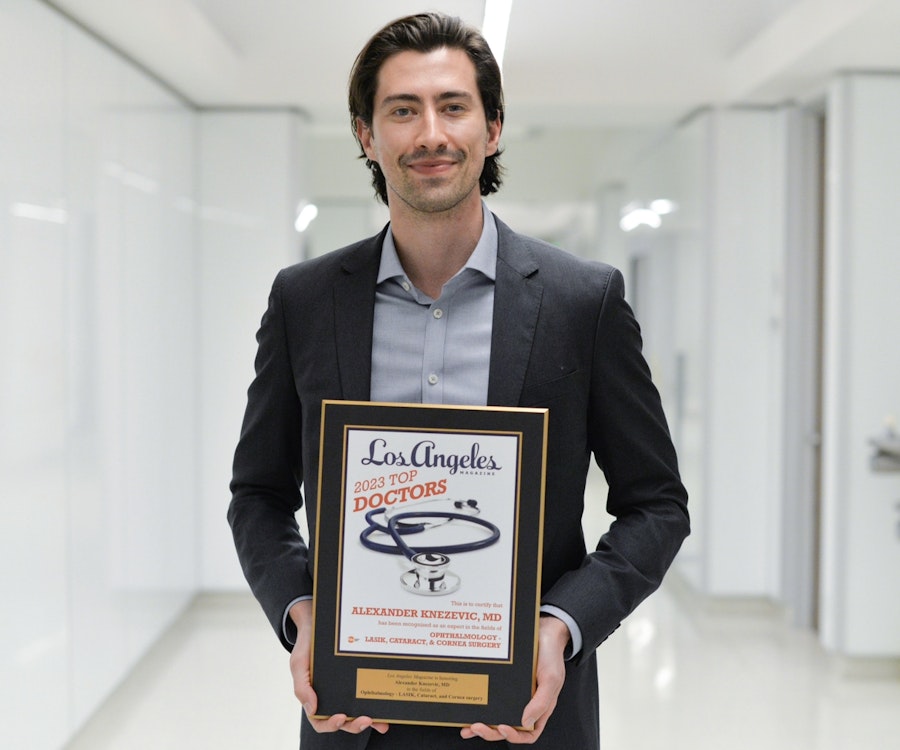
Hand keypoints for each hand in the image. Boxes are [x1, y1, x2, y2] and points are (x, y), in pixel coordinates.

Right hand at [289, 600, 388, 735]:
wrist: (320, 624)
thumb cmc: (307, 646)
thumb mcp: (299, 664)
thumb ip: (302, 687)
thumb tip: (312, 709)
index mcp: (315, 698)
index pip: (321, 721)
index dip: (331, 725)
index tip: (341, 717)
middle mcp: (332, 698)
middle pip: (343, 721)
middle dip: (355, 725)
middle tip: (366, 719)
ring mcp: (347, 691)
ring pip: (358, 712)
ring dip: (371, 721)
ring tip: (381, 721)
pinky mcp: (358, 680)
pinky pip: (368, 694)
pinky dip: (378, 704)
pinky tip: (387, 706)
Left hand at [460, 615, 567, 742]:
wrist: (543, 632)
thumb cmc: (551, 656)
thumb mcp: (551, 679)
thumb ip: (541, 703)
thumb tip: (526, 722)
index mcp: (539, 708)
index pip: (528, 733)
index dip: (515, 736)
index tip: (503, 728)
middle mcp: (524, 705)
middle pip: (507, 728)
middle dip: (491, 732)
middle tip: (478, 726)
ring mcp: (511, 694)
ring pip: (495, 716)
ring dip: (481, 725)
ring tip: (469, 726)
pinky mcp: (502, 683)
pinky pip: (489, 697)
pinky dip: (479, 705)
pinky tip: (468, 708)